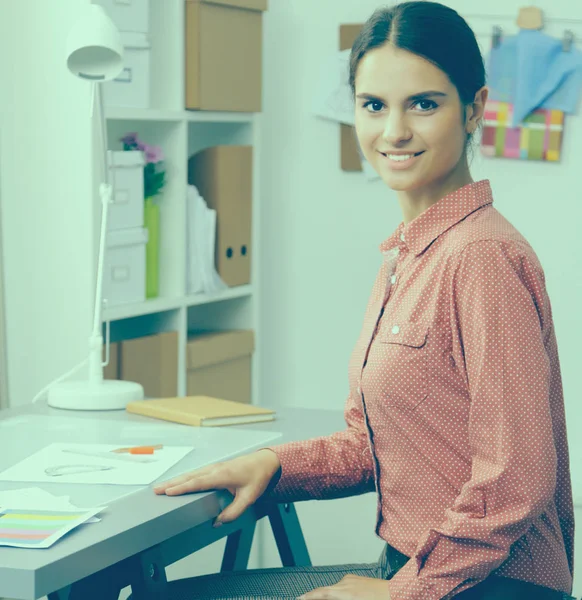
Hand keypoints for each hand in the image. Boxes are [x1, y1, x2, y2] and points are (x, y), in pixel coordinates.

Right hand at [153, 449, 280, 525]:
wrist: (264, 462)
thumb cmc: (257, 477)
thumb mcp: (249, 498)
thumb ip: (233, 512)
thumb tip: (217, 522)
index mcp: (222, 475)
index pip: (198, 482)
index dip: (182, 487)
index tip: (168, 491)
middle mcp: (215, 469)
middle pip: (190, 477)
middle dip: (172, 483)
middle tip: (156, 490)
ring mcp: (215, 467)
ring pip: (191, 474)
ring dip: (176, 480)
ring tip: (161, 487)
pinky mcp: (215, 468)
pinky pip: (196, 473)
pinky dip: (184, 478)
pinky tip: (178, 482)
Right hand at [298, 575, 390, 599]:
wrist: (394, 592)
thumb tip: (328, 598)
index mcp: (345, 592)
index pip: (322, 593)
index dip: (309, 596)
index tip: (299, 598)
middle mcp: (345, 583)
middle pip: (325, 590)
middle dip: (316, 596)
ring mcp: (350, 579)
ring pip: (333, 589)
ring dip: (328, 595)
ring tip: (324, 599)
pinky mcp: (354, 578)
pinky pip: (341, 586)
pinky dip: (337, 592)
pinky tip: (342, 597)